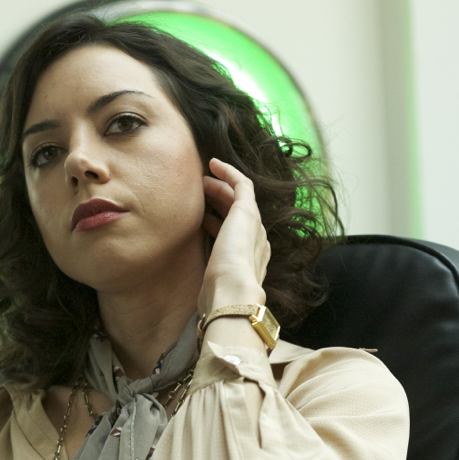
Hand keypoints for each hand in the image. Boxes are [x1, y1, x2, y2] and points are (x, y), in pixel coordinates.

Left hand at [199, 157, 269, 314]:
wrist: (232, 292)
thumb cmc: (220, 295)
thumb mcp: (214, 285)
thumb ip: (212, 280)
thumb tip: (202, 289)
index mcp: (251, 259)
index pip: (235, 234)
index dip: (218, 222)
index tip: (202, 218)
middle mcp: (258, 240)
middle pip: (238, 213)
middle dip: (219, 200)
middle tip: (200, 192)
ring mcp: (255, 225)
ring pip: (239, 197)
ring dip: (220, 186)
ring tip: (202, 181)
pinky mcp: (247, 212)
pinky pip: (242, 184)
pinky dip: (228, 173)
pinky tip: (214, 165)